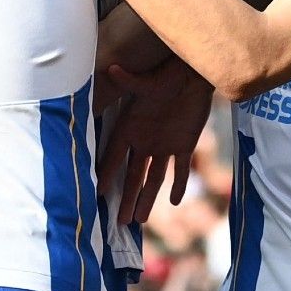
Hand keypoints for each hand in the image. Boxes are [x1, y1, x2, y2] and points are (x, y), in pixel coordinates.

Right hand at [96, 58, 213, 225]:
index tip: (97, 193)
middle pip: (133, 175)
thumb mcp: (148, 82)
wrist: (192, 75)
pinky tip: (174, 201)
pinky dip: (178, 184)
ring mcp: (164, 145)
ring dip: (147, 198)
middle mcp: (144, 140)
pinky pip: (180, 169)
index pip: (114, 156)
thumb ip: (130, 81)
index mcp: (130, 128)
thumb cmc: (166, 75)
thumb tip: (111, 68)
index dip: (106, 174)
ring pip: (154, 178)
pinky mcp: (185, 145)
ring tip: (140, 220)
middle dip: (127, 198)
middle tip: (120, 222)